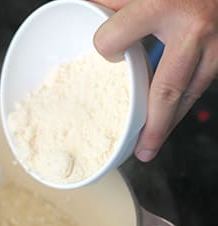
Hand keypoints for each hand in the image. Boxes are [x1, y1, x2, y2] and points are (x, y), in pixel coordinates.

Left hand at [91, 0, 217, 161]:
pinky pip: (202, 83)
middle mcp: (192, 29)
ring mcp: (216, 43)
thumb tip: (83, 11)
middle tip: (141, 150)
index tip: (104, 53)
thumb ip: (112, 2)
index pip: (113, 40)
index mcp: (162, 5)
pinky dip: (184, 102)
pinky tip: (172, 114)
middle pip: (166, 90)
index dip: (104, 47)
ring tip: (153, 143)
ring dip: (170, 122)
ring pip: (190, 94)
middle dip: (153, 126)